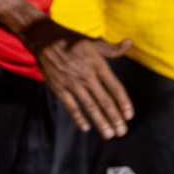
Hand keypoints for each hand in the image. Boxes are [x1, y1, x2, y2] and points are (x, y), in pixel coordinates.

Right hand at [19, 18, 134, 137]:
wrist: (44, 39)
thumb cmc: (71, 41)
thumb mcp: (93, 42)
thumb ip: (112, 48)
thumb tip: (129, 42)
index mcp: (97, 64)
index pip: (114, 87)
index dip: (123, 102)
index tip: (129, 115)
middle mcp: (87, 75)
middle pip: (104, 100)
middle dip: (114, 118)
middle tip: (122, 132)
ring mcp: (72, 83)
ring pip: (90, 106)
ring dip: (100, 121)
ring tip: (108, 134)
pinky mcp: (59, 88)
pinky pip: (71, 106)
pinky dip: (79, 117)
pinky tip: (86, 127)